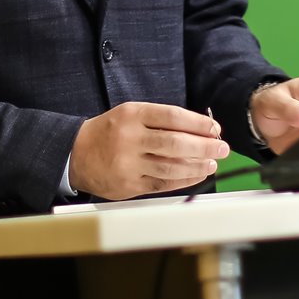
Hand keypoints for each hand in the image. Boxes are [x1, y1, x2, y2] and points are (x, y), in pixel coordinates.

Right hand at [69, 102, 230, 200]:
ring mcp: (129, 164)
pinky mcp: (129, 185)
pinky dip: (184, 180)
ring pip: (172, 167)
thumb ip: (161, 120)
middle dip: (205, 146)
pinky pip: (163, 184)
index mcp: (132, 115)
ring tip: (213, 162)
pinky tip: (197, 175)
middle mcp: (130, 138)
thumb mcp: (130, 114)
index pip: (173, 117)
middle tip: (222, 147)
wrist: (76, 154)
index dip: (198, 124)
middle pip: (176, 143)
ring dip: (198, 165)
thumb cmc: (109, 131)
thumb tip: (200, 129)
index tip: (215, 129)